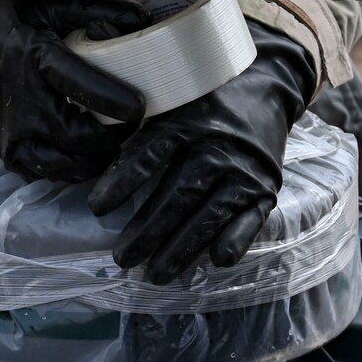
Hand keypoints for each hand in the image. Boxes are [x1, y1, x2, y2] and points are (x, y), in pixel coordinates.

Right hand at [0, 0, 150, 181]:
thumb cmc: (1, 15)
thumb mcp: (48, 5)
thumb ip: (97, 11)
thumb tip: (145, 20)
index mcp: (33, 59)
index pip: (82, 88)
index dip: (116, 101)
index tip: (142, 106)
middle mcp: (20, 102)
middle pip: (79, 137)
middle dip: (114, 138)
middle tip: (138, 127)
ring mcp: (8, 131)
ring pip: (63, 164)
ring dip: (95, 160)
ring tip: (117, 145)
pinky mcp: (0, 148)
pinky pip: (40, 172)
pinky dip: (66, 169)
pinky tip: (85, 157)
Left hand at [85, 21, 316, 283]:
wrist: (269, 87)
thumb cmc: (206, 100)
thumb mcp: (175, 100)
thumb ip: (143, 128)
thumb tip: (92, 159)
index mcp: (189, 119)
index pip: (151, 152)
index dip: (123, 180)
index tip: (97, 208)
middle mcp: (218, 145)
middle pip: (178, 194)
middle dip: (148, 232)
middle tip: (122, 259)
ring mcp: (245, 169)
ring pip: (209, 215)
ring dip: (182, 248)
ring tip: (155, 274)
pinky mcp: (266, 188)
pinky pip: (251, 219)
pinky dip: (235, 240)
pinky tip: (217, 260)